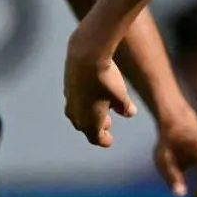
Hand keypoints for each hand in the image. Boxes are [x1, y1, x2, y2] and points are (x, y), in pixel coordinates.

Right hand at [64, 28, 136, 146]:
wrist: (86, 55)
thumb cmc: (106, 80)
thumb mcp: (121, 95)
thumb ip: (125, 107)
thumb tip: (129, 113)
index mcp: (89, 122)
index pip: (96, 138)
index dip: (104, 140)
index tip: (109, 141)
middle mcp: (76, 114)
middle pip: (85, 127)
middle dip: (96, 127)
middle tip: (107, 123)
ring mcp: (69, 100)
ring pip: (78, 114)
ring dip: (89, 114)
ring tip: (101, 107)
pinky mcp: (67, 87)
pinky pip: (75, 101)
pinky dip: (84, 102)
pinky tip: (92, 93)